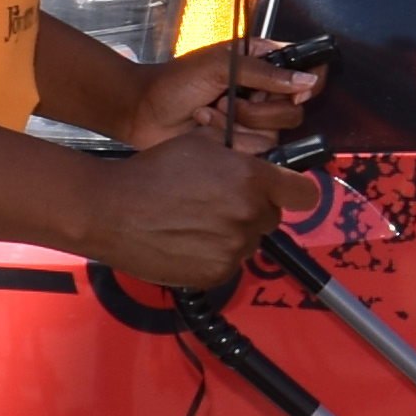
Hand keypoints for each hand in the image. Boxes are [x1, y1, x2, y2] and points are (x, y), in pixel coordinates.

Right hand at [65, 127, 303, 289]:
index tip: (285, 191)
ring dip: (233, 232)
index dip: (294, 191)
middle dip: (255, 209)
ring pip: (249, 240)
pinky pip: (228, 262)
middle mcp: (249, 216)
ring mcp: (234, 248)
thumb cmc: (154, 171)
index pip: (304, 193)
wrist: (112, 211)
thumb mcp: (201, 142)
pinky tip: (187, 240)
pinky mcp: (216, 273)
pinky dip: (214, 254)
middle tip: (221, 201)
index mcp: (252, 180)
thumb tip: (265, 157)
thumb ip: (241, 151)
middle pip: (273, 217)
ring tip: (196, 221)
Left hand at [118, 41, 328, 154]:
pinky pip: (254, 153)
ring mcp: (254, 123)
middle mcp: (265, 94)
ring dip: (237, 125)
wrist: (143, 112)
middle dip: (258, 109)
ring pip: (273, 135)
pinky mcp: (241, 147)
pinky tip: (205, 130)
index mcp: (264, 64)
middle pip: (294, 111)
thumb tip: (308, 81)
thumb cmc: (176, 80)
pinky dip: (228, 141)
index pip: (308, 72)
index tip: (290, 92)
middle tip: (227, 99)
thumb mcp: (219, 65)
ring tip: (209, 114)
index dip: (307, 84)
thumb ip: (264, 73)